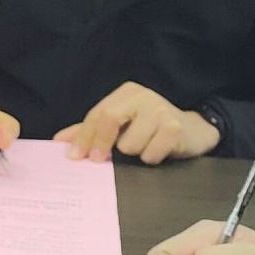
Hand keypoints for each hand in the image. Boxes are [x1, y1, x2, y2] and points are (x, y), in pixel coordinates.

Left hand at [59, 82, 218, 164]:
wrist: (194, 130)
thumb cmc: (153, 129)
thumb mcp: (123, 125)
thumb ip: (92, 130)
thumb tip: (60, 141)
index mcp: (126, 93)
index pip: (98, 114)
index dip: (83, 136)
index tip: (73, 156)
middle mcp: (142, 96)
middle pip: (110, 119)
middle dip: (101, 143)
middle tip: (97, 161)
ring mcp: (160, 110)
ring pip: (131, 144)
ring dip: (134, 154)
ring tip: (144, 149)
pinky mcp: (174, 127)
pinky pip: (151, 154)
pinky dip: (151, 158)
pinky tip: (159, 151)